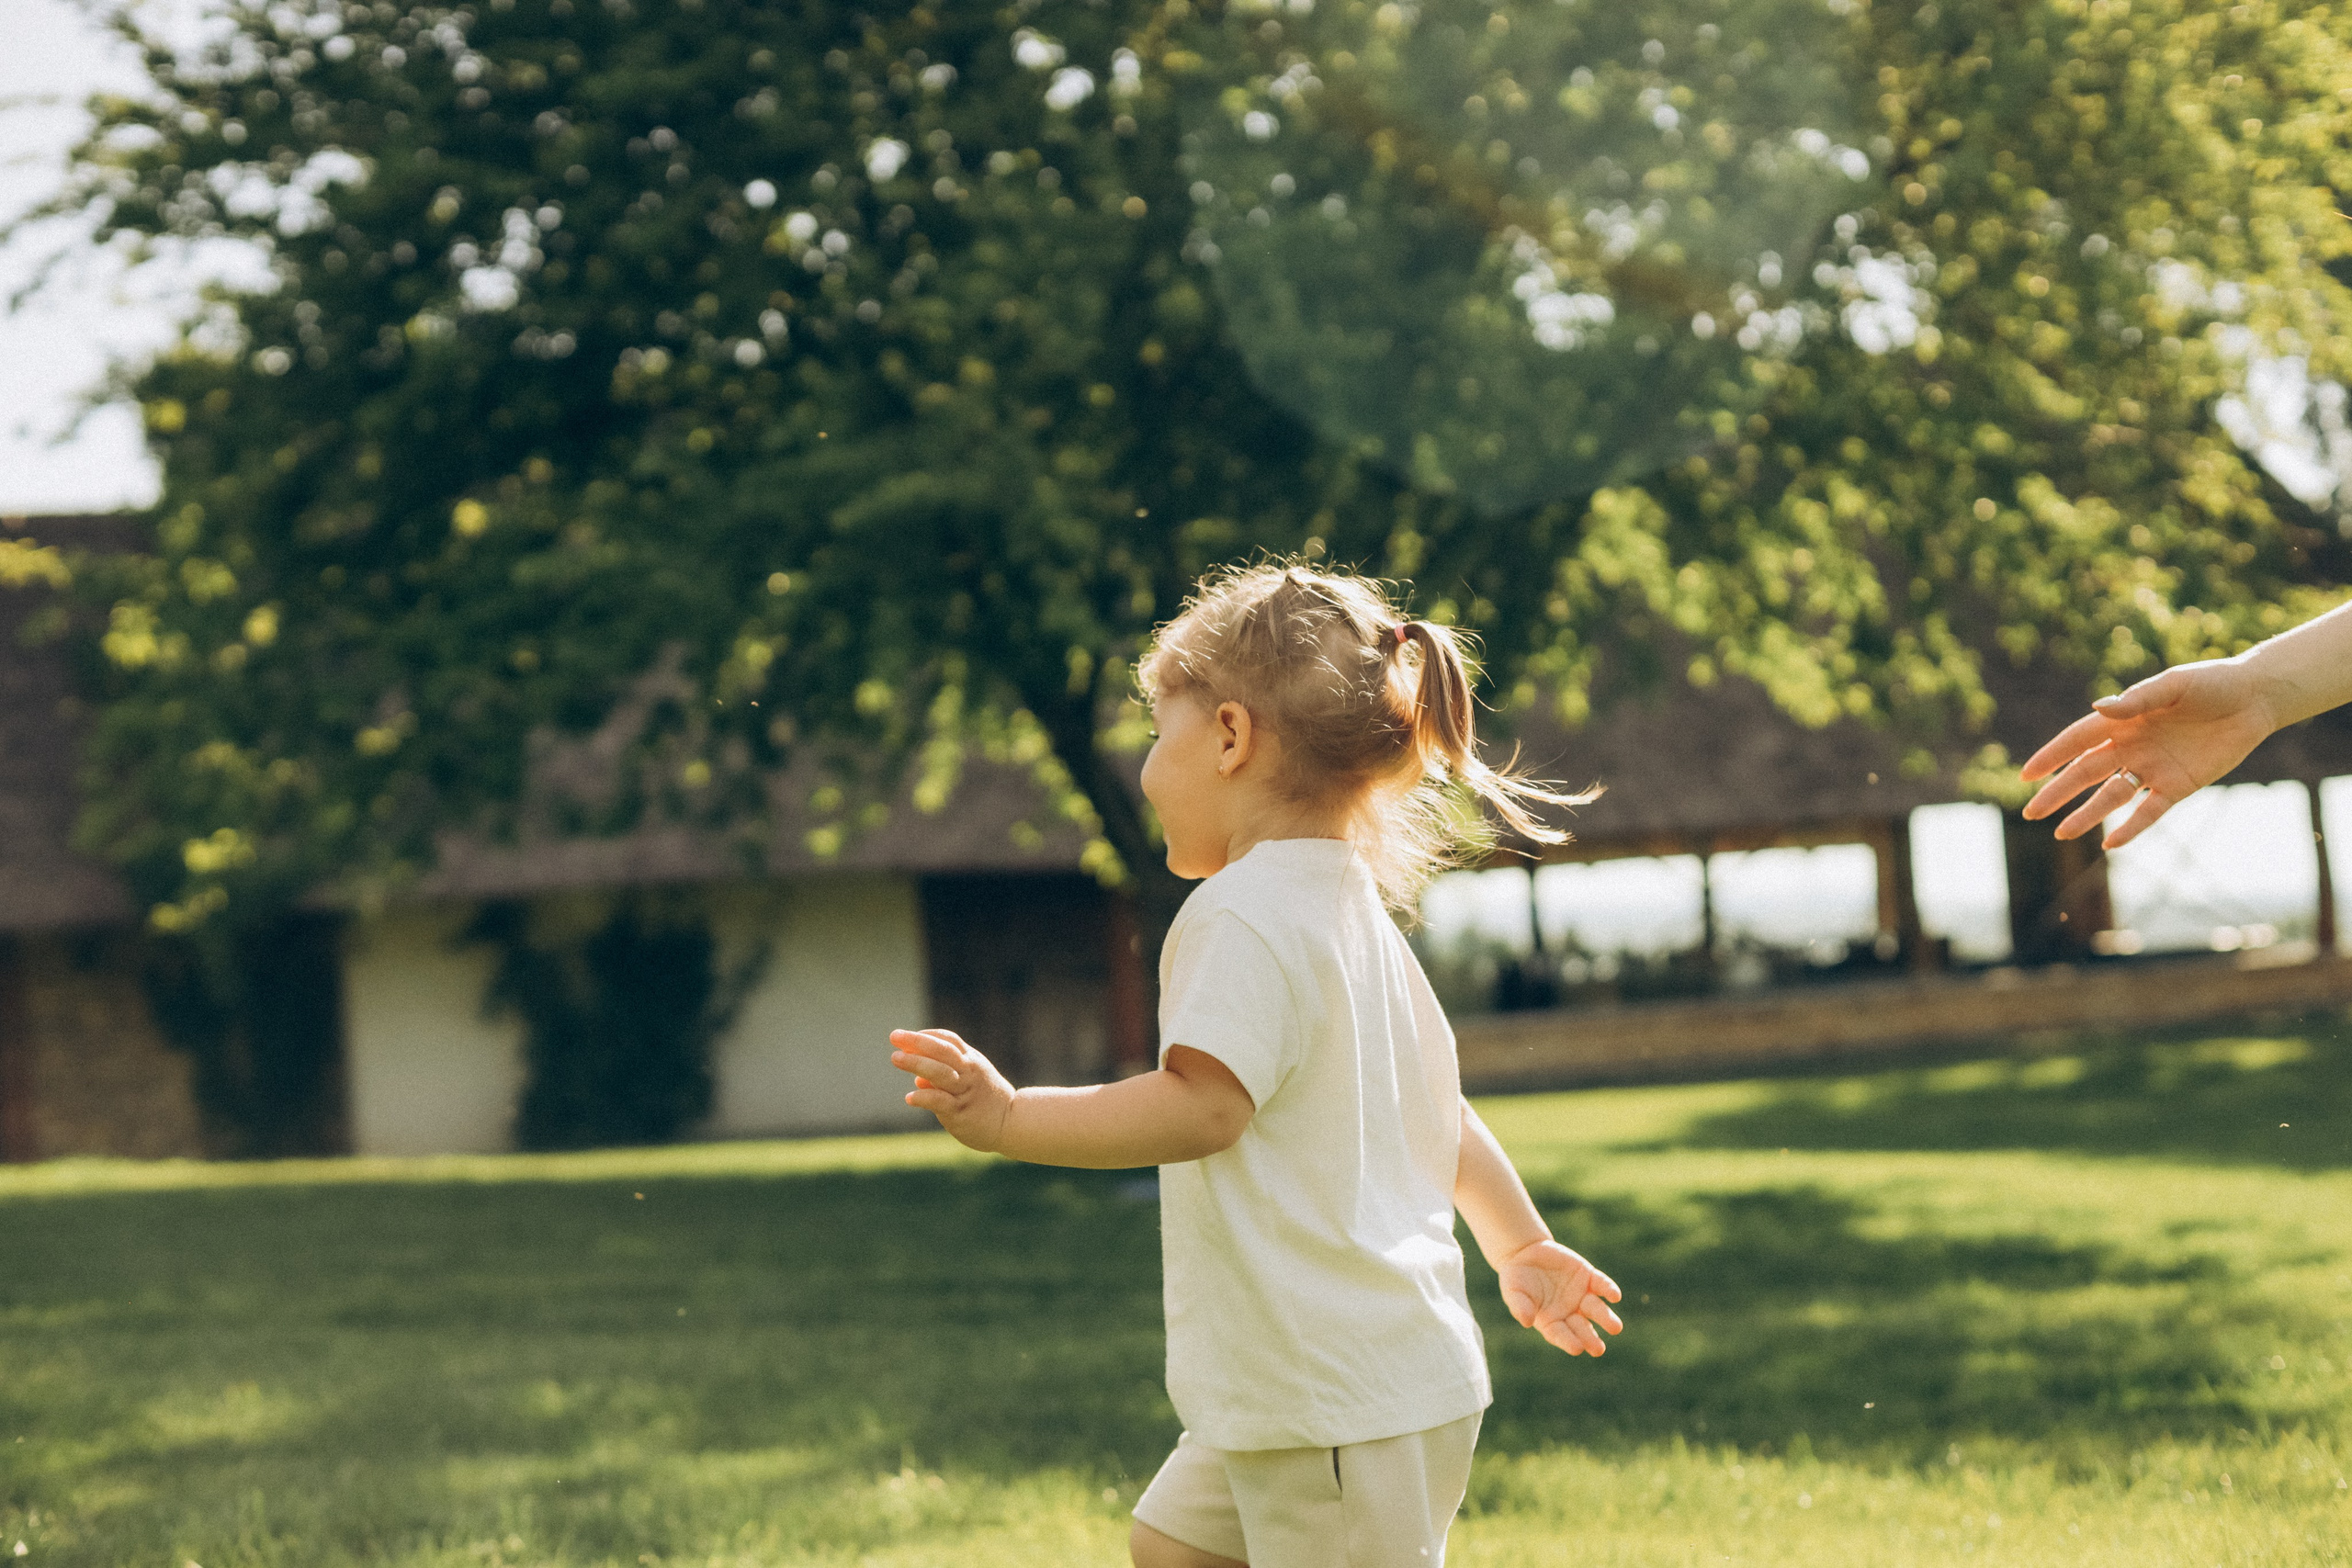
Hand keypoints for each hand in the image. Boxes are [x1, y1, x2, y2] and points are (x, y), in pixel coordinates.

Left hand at [889, 1028, 1015, 1152]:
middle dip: (917, 1042)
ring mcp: (965, 1091)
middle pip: (942, 1051)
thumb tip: (917, 1081)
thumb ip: (945, 1077)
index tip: (906, 1037)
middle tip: (894, 1036)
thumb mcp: (971, 1082)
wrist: (1013, 1122)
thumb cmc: (988, 1100)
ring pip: (940, 1073)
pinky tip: (910, 1098)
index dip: (927, 1035)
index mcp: (971, 1061)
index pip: (948, 1040)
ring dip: (917, 1063)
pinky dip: (924, 1097)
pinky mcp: (961, 1112)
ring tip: (896, 1058)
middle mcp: (969, 1072)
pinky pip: (940, 1101)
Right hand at [1495, 1238, 1623, 1356]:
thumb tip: (1527, 1322)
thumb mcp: (1513, 1292)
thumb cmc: (1515, 1278)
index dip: (1569, 1341)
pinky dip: (1608, 1289)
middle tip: (1598, 1349)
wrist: (1524, 1252)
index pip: (1561, 1335)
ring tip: (1615, 1327)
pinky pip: (1601, 1285)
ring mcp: (1580, 1295)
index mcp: (1551, 1322)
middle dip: (1590, 1338)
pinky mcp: (1588, 1277)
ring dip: (1606, 1318)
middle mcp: (1569, 1312)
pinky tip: (1614, 1296)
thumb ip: (1520, 1306)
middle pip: (1582, 1327)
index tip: (1577, 1348)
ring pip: (1596, 1309)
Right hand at [2019, 659, 2277, 848]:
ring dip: (2087, 815)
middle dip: (2058, 793)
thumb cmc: (2211, 683)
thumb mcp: (2175, 685)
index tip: (2027, 774)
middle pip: (2086, 773)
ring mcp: (2153, 769)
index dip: (2052, 757)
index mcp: (2124, 720)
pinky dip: (2131, 828)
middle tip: (2031, 812)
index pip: (2077, 741)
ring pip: (2112, 797)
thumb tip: (2099, 709)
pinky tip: (2110, 844)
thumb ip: (2138, 699)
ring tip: (2062, 833)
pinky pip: (2150, 812)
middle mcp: (2131, 747)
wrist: (2254, 700)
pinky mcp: (2179, 786)